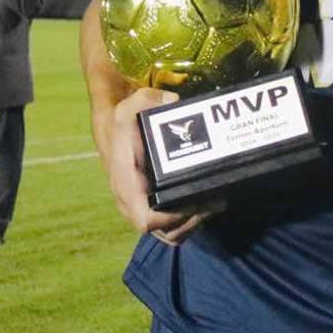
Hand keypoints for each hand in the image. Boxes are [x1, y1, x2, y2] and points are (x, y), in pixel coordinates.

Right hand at [103, 88, 224, 244]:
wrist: (116, 135)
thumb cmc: (125, 126)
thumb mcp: (129, 107)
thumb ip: (146, 98)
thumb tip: (173, 100)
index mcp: (128, 187)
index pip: (145, 219)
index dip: (171, 219)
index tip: (194, 202)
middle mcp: (134, 204)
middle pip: (165, 232)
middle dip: (193, 220)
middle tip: (215, 201)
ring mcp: (144, 208)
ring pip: (171, 233)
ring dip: (195, 222)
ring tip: (216, 202)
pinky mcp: (154, 206)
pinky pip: (173, 226)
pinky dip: (191, 220)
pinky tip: (207, 202)